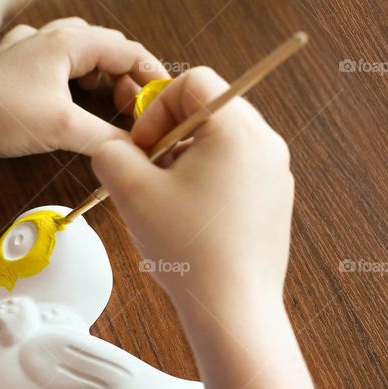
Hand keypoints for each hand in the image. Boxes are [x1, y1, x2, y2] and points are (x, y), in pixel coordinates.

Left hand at [0, 18, 168, 172]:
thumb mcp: (63, 128)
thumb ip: (107, 138)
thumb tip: (137, 150)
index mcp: (66, 42)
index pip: (125, 48)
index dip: (150, 73)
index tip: (165, 97)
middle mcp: (48, 40)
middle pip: (104, 46)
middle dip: (126, 75)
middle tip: (136, 106)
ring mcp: (29, 54)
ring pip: (79, 52)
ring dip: (100, 74)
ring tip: (109, 100)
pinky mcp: (15, 74)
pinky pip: (55, 65)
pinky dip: (73, 79)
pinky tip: (71, 97)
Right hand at [91, 67, 293, 313]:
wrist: (233, 307)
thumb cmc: (188, 248)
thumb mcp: (132, 191)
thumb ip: (111, 153)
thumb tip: (115, 148)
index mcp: (238, 128)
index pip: (194, 81)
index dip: (156, 107)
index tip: (141, 148)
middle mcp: (266, 143)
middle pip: (210, 109)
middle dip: (170, 134)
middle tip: (149, 172)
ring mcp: (276, 172)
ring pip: (223, 141)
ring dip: (187, 158)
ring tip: (168, 199)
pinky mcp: (276, 200)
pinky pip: (238, 170)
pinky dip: (210, 180)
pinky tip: (192, 218)